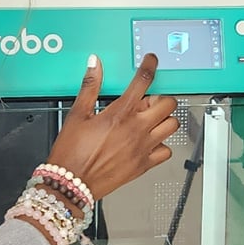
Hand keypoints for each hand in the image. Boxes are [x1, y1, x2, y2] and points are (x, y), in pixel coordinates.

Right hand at [45, 53, 178, 199]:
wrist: (71, 183)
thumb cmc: (72, 152)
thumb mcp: (77, 114)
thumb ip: (90, 86)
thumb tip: (94, 65)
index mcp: (120, 113)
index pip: (143, 81)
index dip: (150, 66)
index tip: (151, 61)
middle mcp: (136, 129)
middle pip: (167, 103)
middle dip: (160, 98)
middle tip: (147, 101)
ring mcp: (143, 147)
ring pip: (172, 126)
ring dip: (164, 119)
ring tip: (150, 120)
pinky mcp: (144, 165)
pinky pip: (166, 151)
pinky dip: (162, 145)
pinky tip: (149, 142)